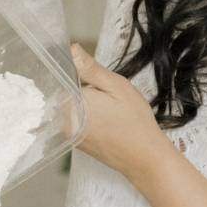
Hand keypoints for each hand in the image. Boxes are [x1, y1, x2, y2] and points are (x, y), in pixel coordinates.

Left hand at [70, 44, 169, 183]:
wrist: (145, 158)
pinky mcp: (77, 144)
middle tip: (109, 98)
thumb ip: (91, 69)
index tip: (98, 81)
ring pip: (72, 108)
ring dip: (87, 104)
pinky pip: (76, 122)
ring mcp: (69, 134)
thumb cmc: (135, 120)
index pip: (62, 78)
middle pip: (66, 94)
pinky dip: (89, 118)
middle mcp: (64, 120)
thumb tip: (72, 49)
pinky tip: (108, 122)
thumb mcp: (117, 86)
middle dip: (84, 90)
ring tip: (110, 111)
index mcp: (71, 102)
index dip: (80, 74)